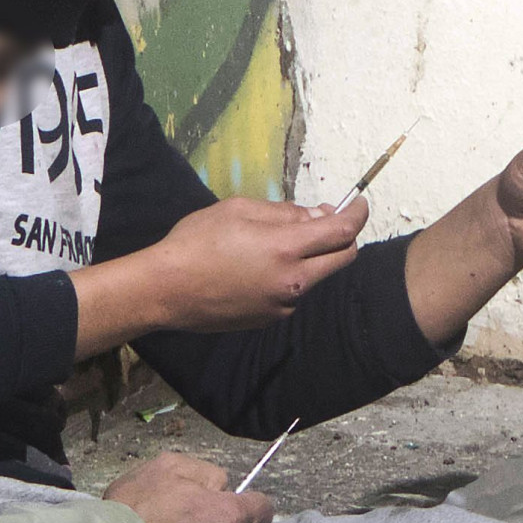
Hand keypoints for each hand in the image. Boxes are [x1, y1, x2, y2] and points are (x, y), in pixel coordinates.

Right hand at [148, 194, 368, 331]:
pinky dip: (290, 277)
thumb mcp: (239, 209)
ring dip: (312, 259)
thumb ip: (285, 213)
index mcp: (286, 249)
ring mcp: (283, 304)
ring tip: (276, 245)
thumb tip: (319, 215)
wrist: (165, 290)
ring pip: (316, 277)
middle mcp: (293, 281)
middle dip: (343, 237)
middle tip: (327, 221)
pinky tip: (259, 268)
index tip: (358, 205)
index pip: (342, 231)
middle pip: (343, 258)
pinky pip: (293, 293)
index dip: (357, 215)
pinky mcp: (270, 318)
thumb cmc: (196, 241)